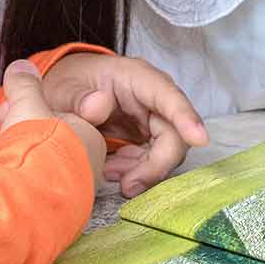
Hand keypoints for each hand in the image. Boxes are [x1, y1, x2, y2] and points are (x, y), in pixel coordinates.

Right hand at [0, 60, 105, 185]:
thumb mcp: (28, 104)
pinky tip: (11, 184)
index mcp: (90, 137)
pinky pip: (42, 193)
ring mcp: (77, 193)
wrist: (31, 195)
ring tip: (4, 160)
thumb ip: (24, 85)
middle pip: (55, 146)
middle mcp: (89, 166)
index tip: (14, 115)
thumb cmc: (37, 144)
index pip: (64, 122)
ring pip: (48, 170)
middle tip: (5, 137)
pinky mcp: (61, 216)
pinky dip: (27, 186)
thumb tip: (21, 66)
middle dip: (29, 139)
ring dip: (26, 163)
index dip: (35, 116)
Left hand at [42, 53, 209, 196]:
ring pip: (167, 151)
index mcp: (137, 77)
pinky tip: (113, 171)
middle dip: (156, 165)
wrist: (69, 92)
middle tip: (128, 186)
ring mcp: (154, 117)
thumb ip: (78, 97)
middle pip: (175, 133)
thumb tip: (98, 106)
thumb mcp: (64, 88)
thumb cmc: (70, 83)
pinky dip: (136, 171)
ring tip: (110, 173)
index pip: (168, 96)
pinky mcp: (150, 136)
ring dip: (144, 171)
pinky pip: (154, 159)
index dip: (185, 117)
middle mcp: (154, 97)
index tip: (200, 139)